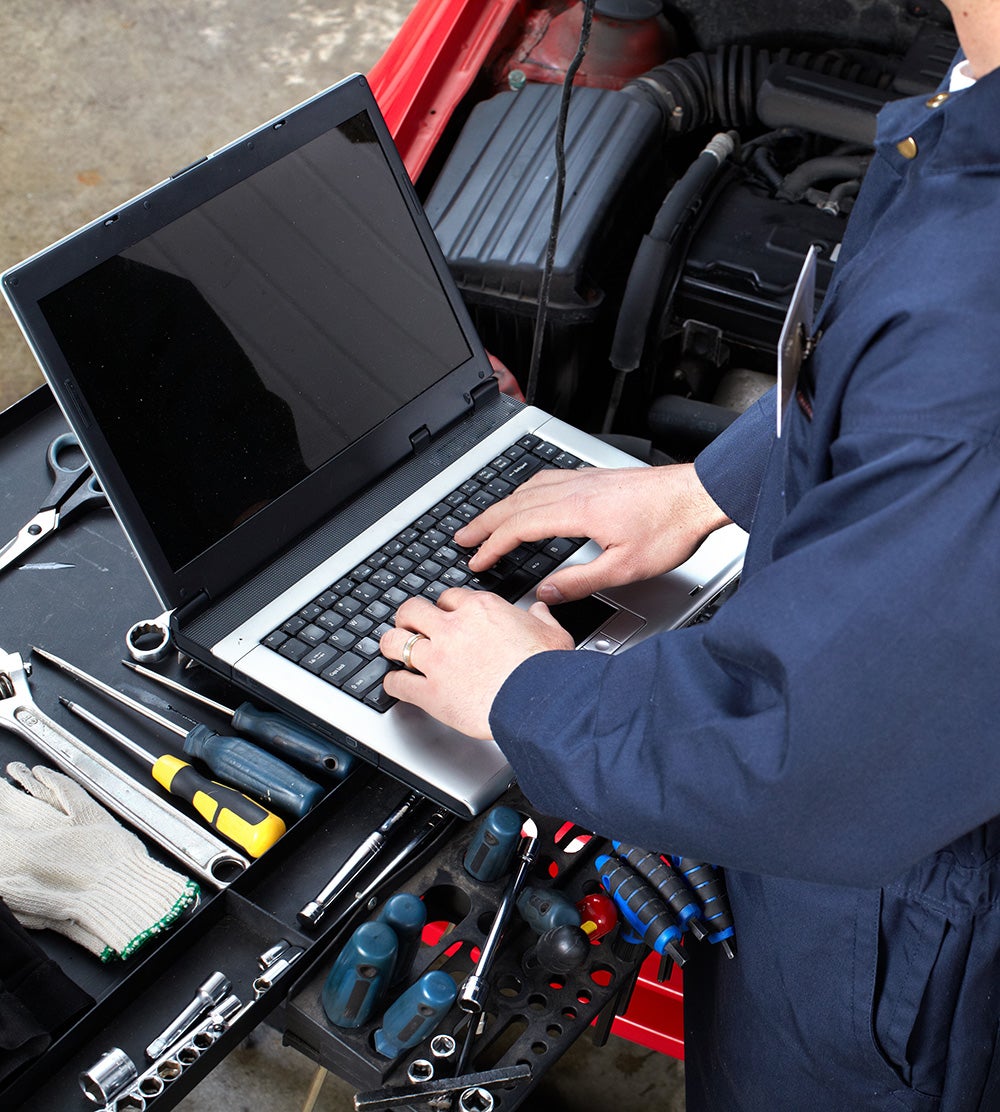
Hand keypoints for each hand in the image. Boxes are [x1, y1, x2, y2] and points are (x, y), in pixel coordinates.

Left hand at [381, 589, 572, 738]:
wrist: (541, 699)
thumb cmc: (547, 668)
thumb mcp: (552, 632)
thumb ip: (540, 618)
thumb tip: (539, 611)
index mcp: (480, 610)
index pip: (448, 598)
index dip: (444, 607)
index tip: (444, 615)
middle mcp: (453, 629)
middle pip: (412, 610)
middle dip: (408, 618)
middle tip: (410, 625)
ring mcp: (438, 660)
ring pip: (394, 642)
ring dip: (391, 645)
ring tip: (392, 649)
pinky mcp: (431, 693)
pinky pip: (398, 684)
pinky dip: (393, 684)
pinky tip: (395, 684)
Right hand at [454, 462, 729, 602]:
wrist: (699, 495)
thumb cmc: (670, 528)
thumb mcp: (625, 568)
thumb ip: (580, 582)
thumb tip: (546, 592)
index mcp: (576, 511)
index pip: (518, 527)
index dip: (492, 546)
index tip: (476, 561)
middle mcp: (574, 490)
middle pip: (514, 503)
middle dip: (483, 522)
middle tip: (461, 538)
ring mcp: (584, 480)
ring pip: (528, 488)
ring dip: (501, 506)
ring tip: (485, 520)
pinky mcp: (595, 477)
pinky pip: (547, 480)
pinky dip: (524, 492)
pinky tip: (527, 497)